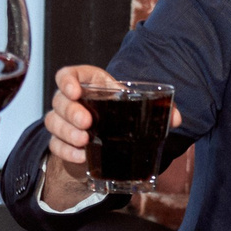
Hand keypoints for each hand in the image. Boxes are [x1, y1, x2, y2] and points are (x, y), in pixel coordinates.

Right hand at [39, 64, 180, 207]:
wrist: (109, 140)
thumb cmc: (121, 115)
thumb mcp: (137, 107)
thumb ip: (159, 109)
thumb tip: (177, 118)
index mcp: (90, 84)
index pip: (68, 74)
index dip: (67, 80)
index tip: (75, 90)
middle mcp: (72, 101)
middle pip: (59, 100)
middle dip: (71, 111)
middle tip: (87, 122)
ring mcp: (64, 122)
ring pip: (53, 122)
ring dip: (67, 132)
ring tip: (84, 140)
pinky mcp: (62, 142)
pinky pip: (56, 145)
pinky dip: (66, 151)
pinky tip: (81, 156)